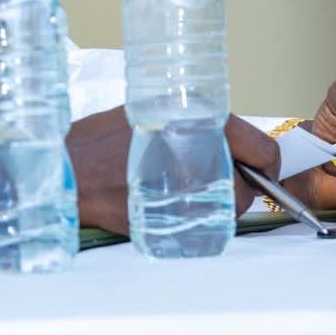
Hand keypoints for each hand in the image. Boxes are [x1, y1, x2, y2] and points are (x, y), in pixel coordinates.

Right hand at [66, 108, 279, 233]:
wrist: (69, 169)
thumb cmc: (101, 140)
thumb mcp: (152, 111)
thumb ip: (194, 125)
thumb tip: (228, 145)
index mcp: (204, 120)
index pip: (263, 150)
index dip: (266, 164)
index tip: (262, 170)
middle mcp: (206, 153)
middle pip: (247, 184)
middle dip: (233, 184)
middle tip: (203, 177)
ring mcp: (193, 190)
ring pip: (227, 207)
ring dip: (213, 202)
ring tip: (176, 188)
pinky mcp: (179, 219)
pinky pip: (205, 223)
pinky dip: (194, 217)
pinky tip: (167, 203)